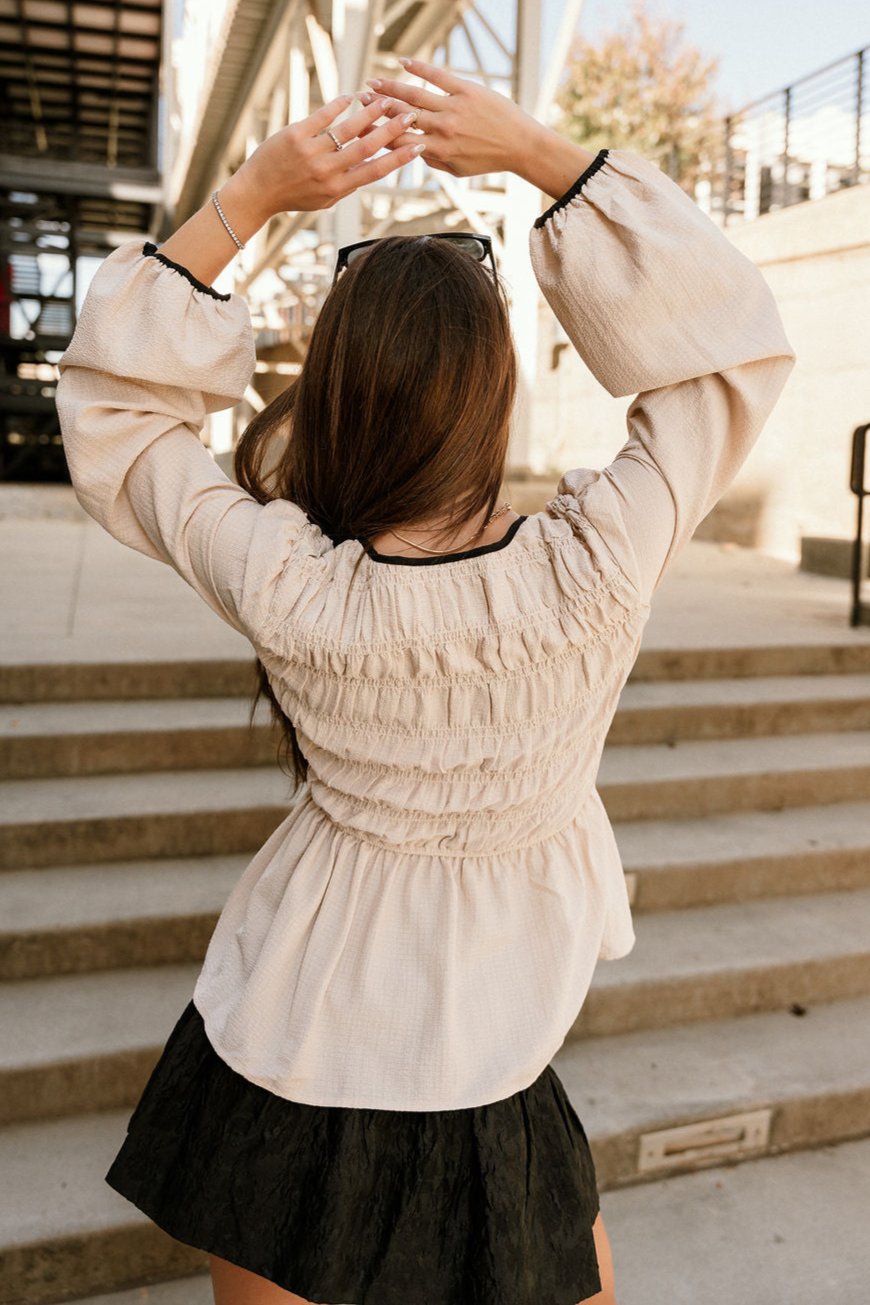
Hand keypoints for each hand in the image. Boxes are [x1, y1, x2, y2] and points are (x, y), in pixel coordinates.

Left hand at [223, 93, 425, 221]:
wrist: (258, 191)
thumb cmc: (294, 196)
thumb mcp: (325, 199)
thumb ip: (348, 184)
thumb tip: (372, 168)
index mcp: (337, 188)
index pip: (375, 171)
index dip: (399, 159)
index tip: (418, 147)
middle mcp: (327, 171)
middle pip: (367, 148)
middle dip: (391, 130)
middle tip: (410, 116)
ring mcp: (311, 152)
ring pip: (347, 130)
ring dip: (369, 114)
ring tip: (385, 101)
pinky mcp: (296, 135)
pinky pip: (322, 117)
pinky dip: (338, 105)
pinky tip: (351, 97)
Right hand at [355, 56, 541, 177]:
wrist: (521, 144)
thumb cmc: (489, 159)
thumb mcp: (459, 170)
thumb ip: (435, 162)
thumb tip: (414, 153)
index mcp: (439, 151)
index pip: (400, 141)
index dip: (379, 133)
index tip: (363, 127)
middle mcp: (443, 130)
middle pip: (402, 116)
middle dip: (378, 107)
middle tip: (361, 99)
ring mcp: (454, 108)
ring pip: (415, 96)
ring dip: (391, 88)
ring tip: (373, 83)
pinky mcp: (466, 91)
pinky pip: (438, 76)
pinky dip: (419, 68)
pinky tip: (403, 62)